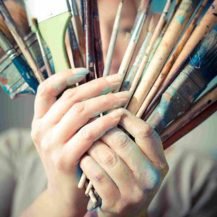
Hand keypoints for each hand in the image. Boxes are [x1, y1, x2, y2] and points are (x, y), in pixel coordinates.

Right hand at [30, 68, 129, 216]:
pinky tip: (119, 116)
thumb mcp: (65, 133)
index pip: (46, 89)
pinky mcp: (64, 159)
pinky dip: (106, 122)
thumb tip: (97, 88)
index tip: (86, 70)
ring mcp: (51, 144)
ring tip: (125, 97)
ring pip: (81, 112)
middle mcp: (41, 129)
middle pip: (70, 98)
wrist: (65, 192)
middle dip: (97, 86)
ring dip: (106, 101)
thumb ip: (73, 113)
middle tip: (119, 80)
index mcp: (40, 119)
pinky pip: (89, 133)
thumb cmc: (72, 156)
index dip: (64, 76)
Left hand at [81, 110, 167, 216]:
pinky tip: (84, 157)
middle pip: (123, 142)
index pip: (145, 132)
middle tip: (93, 123)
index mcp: (159, 163)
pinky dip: (87, 162)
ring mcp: (133, 193)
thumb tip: (117, 109)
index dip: (127, 118)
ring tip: (87, 139)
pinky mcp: (115, 203)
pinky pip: (96, 174)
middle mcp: (150, 178)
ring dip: (93, 145)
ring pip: (107, 157)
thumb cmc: (131, 177)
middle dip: (104, 129)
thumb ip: (136, 139)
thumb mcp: (143, 161)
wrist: (127, 213)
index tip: (114, 111)